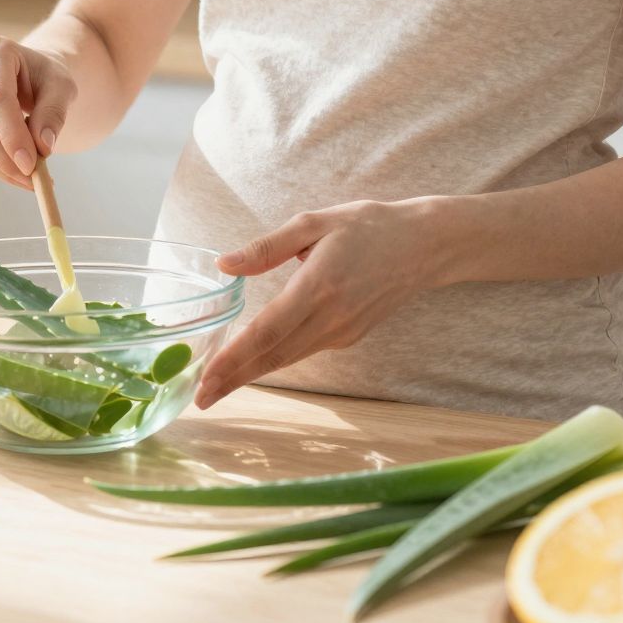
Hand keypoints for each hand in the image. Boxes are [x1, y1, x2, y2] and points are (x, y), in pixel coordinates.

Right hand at [0, 34, 77, 187]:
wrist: (26, 75)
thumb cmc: (45, 78)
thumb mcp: (62, 87)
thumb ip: (54, 112)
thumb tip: (44, 146)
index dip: (12, 135)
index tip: (31, 165)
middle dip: (3, 157)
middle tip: (31, 178)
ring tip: (28, 178)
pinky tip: (13, 172)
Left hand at [193, 198, 448, 409]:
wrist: (423, 246)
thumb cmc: (367, 226)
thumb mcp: (314, 222)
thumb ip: (267, 247)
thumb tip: (224, 265)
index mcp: (318, 286)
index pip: (267, 331)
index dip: (234, 358)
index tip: (206, 379)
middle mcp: (330, 317)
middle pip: (273, 356)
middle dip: (234, 379)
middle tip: (199, 399)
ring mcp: (342, 331)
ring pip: (288, 358)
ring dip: (251, 375)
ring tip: (217, 388)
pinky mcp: (349, 336)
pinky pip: (305, 351)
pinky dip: (276, 361)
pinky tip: (254, 364)